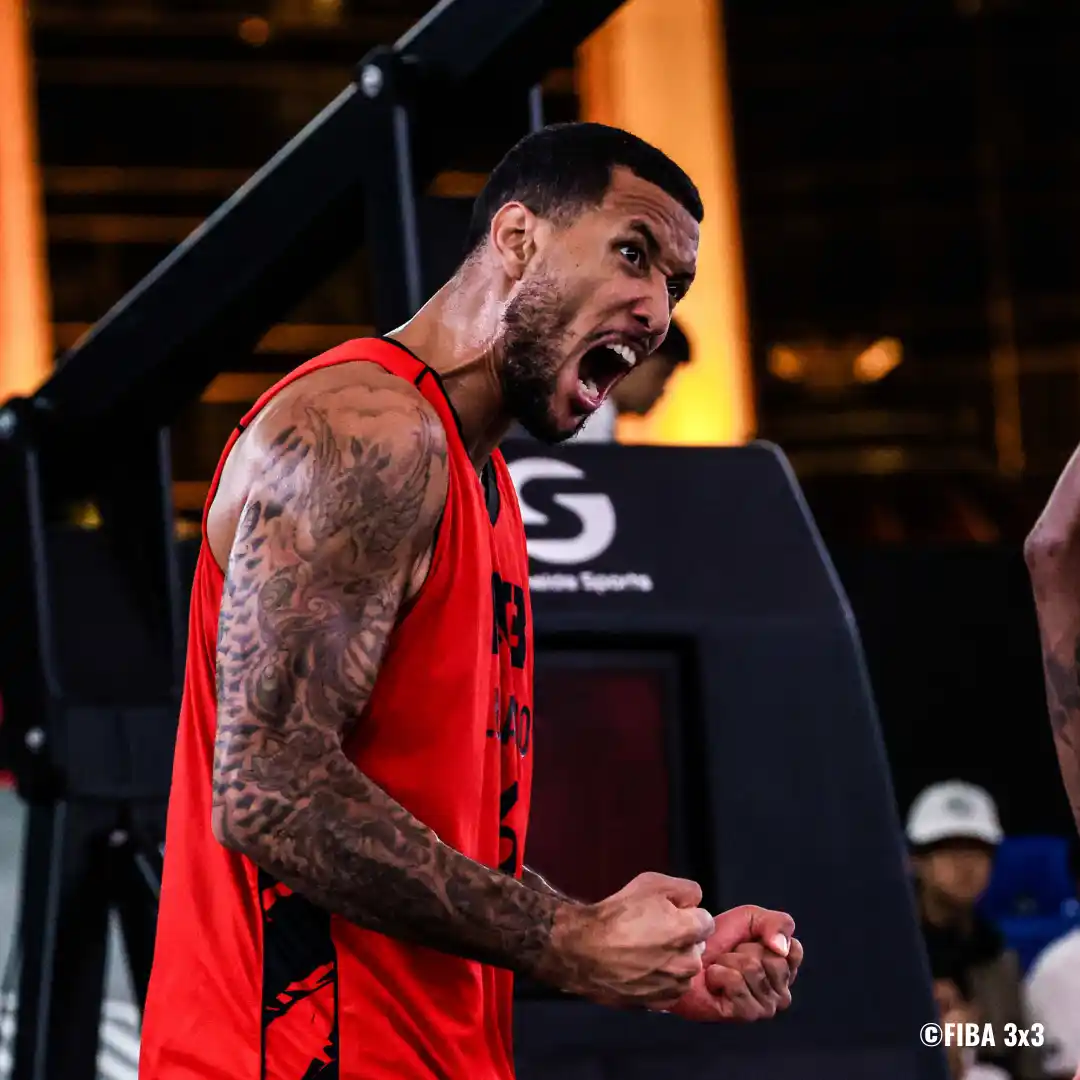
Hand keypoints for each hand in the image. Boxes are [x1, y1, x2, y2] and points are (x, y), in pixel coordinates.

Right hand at [545, 872, 713, 1007]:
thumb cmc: (617, 914)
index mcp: (690, 931)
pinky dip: (661, 980)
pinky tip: (641, 969)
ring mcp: (674, 985)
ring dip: (672, 961)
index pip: (705, 921)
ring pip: (684, 969)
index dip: (686, 914)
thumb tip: (696, 902)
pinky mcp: (659, 1002)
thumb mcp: (652, 883)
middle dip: (682, 938)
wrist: (584, 949)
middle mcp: (688, 961)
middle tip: (653, 932)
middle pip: (696, 946)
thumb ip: (685, 890)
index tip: (667, 915)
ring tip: (644, 952)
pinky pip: (670, 989)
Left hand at [649, 904, 801, 1022]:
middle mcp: (781, 992)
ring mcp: (765, 1007)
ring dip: (729, 962)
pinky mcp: (744, 1014)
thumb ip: (777, 923)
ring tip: (721, 967)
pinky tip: (714, 980)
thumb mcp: (750, 918)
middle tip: (731, 955)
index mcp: (787, 969)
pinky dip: (719, 974)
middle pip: (774, 960)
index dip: (766, 937)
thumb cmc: (718, 940)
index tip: (750, 940)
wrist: (685, 956)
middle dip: (745, 950)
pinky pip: (735, 982)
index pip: (794, 950)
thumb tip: (782, 948)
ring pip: (754, 970)